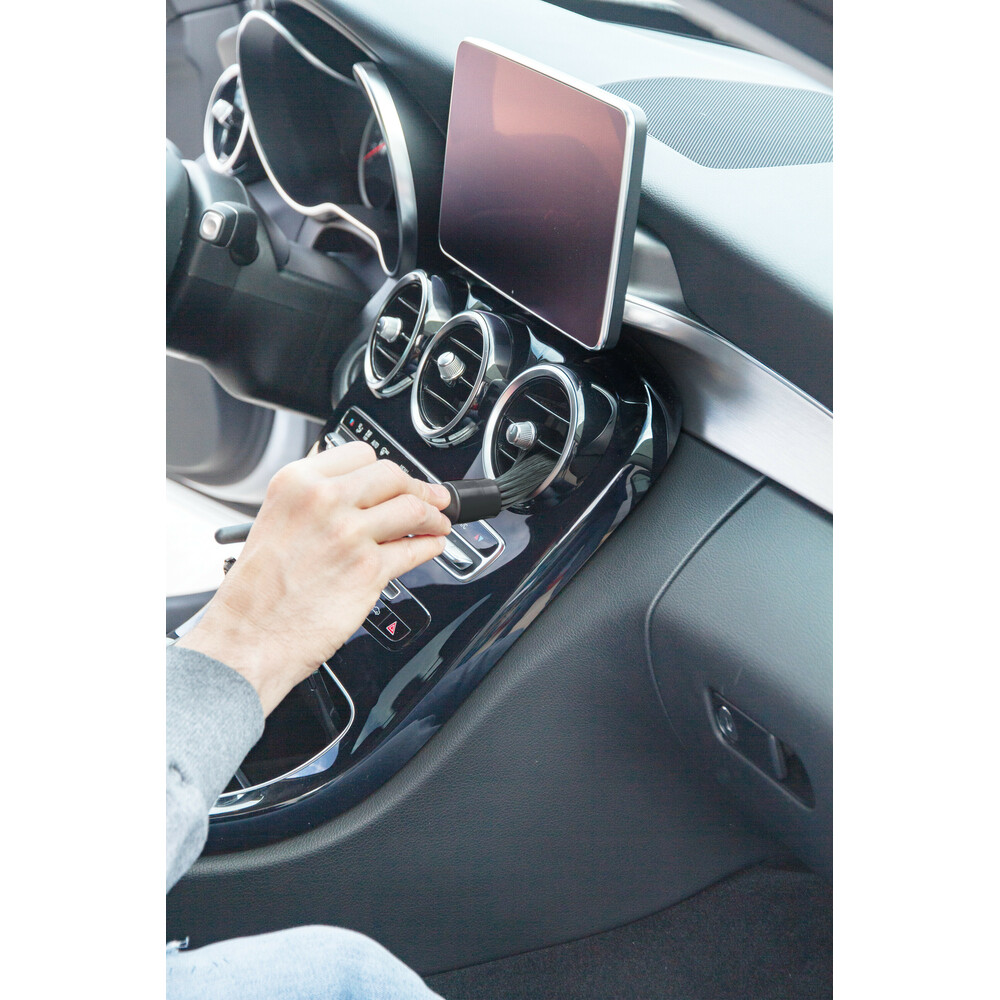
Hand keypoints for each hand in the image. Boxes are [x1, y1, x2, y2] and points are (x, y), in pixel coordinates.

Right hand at [176, 442, 451, 714]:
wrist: (249, 636)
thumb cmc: (257, 591)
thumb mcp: (276, 520)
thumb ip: (316, 500)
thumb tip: (360, 493)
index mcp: (298, 482)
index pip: (361, 453)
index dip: (385, 468)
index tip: (395, 479)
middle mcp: (325, 501)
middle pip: (393, 476)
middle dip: (419, 487)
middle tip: (432, 497)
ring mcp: (350, 534)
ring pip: (412, 509)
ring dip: (434, 515)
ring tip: (438, 523)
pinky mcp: (370, 569)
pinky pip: (416, 550)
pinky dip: (431, 546)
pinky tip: (431, 546)